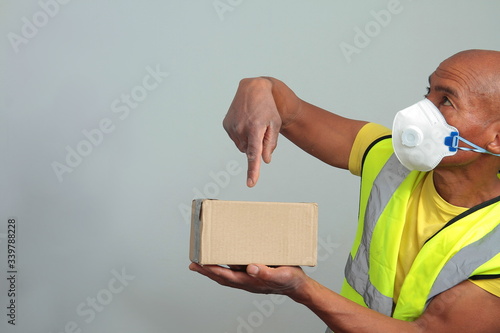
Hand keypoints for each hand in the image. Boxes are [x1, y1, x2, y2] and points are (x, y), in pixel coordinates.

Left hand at [189, 263, 307, 297]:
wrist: (299, 285)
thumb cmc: (291, 280)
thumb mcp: (281, 275)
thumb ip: (266, 273)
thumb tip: (251, 268)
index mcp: (251, 281)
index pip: (226, 276)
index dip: (211, 271)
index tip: (199, 264)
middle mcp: (247, 280)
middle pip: (222, 276)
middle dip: (206, 271)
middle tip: (193, 263)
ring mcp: (249, 278)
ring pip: (227, 274)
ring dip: (213, 269)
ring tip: (202, 262)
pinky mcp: (254, 273)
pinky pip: (235, 271)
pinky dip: (225, 266)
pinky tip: (223, 259)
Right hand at [223, 78, 281, 186]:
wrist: (253, 88)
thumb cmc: (268, 108)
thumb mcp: (275, 124)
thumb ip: (270, 143)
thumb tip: (265, 160)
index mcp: (255, 128)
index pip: (254, 154)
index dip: (253, 170)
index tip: (251, 183)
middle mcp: (241, 128)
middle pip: (249, 151)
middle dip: (256, 145)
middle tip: (261, 129)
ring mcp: (231, 127)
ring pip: (241, 146)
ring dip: (248, 140)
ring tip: (253, 123)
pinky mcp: (226, 125)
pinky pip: (235, 139)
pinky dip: (241, 135)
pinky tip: (244, 121)